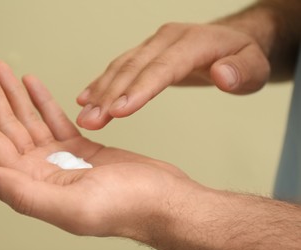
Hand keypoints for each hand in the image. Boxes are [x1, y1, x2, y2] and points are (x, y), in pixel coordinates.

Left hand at [0, 58, 192, 239]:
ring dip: (13, 94)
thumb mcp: (75, 207)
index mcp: (36, 187)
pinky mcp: (81, 150)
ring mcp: (61, 161)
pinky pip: (54, 120)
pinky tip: (31, 85)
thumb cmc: (129, 207)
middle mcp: (42, 174)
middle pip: (7, 128)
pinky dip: (41, 101)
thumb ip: (27, 196)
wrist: (164, 201)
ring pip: (29, 121)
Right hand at [76, 23, 269, 129]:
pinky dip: (102, 83)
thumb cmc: (243, 57)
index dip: (139, 89)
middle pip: (134, 67)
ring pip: (122, 67)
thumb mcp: (254, 66)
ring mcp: (154, 45)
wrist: (231, 40)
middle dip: (110, 95)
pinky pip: (120, 66)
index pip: (162, 67)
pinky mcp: (145, 53)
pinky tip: (87, 98)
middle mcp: (168, 40)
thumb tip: (223, 75)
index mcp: (194, 42)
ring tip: (84, 115)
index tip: (118, 111)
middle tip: (90, 121)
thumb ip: (242, 71)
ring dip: (100, 91)